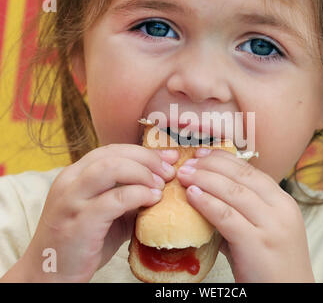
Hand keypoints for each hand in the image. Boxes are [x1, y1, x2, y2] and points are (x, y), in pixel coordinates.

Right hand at [19, 144, 178, 281]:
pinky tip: (152, 200)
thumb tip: (161, 181)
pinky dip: (138, 195)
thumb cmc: (83, 241)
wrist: (51, 273)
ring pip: (111, 168)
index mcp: (76, 174)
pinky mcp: (79, 221)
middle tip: (169, 172)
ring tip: (160, 186)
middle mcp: (70, 180)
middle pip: (114, 154)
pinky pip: (114, 199)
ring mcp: (72, 200)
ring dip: (142, 173)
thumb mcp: (106, 211)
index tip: (169, 158)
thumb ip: (127, 194)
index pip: (113, 150)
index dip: (144, 151)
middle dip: (148, 159)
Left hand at [176, 148, 314, 282]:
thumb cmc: (272, 264)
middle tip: (189, 162)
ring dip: (205, 179)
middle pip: (242, 177)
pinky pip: (226, 216)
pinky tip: (193, 195)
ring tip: (185, 175)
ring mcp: (271, 226)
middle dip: (212, 165)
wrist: (289, 294)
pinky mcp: (257, 243)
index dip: (225, 160)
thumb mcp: (263, 230)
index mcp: (283, 202)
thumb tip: (210, 195)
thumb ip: (242, 212)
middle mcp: (281, 209)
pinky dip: (207, 202)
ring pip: (234, 192)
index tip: (204, 154)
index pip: (252, 172)